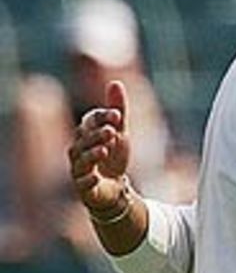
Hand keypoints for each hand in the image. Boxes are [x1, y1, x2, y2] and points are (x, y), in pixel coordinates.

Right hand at [67, 77, 130, 218]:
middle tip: (113, 131)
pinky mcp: (84, 189)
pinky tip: (96, 177)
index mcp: (85, 135)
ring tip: (105, 149)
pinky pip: (82, 184)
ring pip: (80, 160)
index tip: (118, 115)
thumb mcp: (120, 133)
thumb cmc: (114, 158)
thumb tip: (115, 83)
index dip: (102, 117)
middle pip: (83, 140)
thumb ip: (118, 111)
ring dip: (92, 154)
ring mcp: (79, 170)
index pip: (89, 121)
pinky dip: (87, 180)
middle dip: (97, 134)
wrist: (116, 189)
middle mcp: (78, 151)